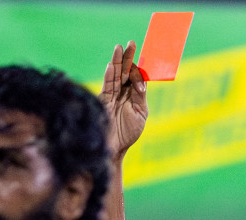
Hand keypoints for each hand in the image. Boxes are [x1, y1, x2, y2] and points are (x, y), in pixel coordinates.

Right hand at [101, 41, 147, 158]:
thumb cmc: (128, 133)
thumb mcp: (140, 113)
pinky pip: (107, 87)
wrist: (114, 149)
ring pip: (115, 75)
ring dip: (117, 61)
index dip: (139, 69)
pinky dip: (109, 76)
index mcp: (132, 94)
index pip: (135, 76)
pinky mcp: (103, 101)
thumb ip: (140, 95)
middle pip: (125, 71)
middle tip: (131, 43)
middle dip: (128, 57)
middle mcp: (121, 93)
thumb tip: (141, 80)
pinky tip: (111, 66)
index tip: (142, 59)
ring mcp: (111, 96)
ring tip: (119, 48)